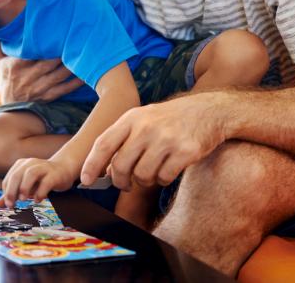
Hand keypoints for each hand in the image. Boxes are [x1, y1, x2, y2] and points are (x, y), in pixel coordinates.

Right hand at [0, 35, 83, 102]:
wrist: (8, 108)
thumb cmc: (6, 79)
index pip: (31, 53)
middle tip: (76, 39)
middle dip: (62, 53)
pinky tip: (85, 75)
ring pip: (58, 76)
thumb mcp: (0, 61)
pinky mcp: (48, 97)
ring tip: (84, 55)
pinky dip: (75, 83)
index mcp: (16, 66)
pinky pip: (64, 90)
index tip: (56, 33)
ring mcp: (39, 89)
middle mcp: (27, 78)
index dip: (44, 45)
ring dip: (71, 66)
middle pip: (48, 64)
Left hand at [0, 158, 76, 207]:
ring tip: (23, 200)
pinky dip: (40, 191)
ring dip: (25, 187)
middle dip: (11, 191)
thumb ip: (13, 193)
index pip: (9, 178)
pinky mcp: (54, 174)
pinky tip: (38, 199)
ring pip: (31, 174)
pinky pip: (46, 182)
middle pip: (17, 175)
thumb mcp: (26, 184)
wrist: (63, 169)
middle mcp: (30, 163)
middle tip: (10, 205)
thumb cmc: (42, 178)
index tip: (7, 204)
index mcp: (21, 165)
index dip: (6, 191)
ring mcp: (43, 167)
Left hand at [80, 93, 227, 190]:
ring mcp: (167, 139)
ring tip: (153, 170)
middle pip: (120, 166)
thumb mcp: (143, 120)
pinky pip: (164, 179)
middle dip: (120, 181)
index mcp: (132, 118)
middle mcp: (147, 126)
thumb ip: (122, 141)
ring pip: (142, 176)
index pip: (104, 143)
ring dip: (145, 180)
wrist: (209, 111)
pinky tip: (169, 168)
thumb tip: (103, 171)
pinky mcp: (186, 151)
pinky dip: (163, 180)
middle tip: (125, 184)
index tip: (85, 180)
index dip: (91, 164)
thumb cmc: (169, 120)